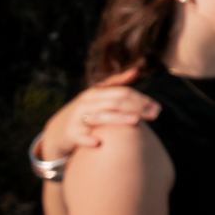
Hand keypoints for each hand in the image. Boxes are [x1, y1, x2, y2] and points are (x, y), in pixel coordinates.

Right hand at [37, 77, 160, 165]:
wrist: (57, 131)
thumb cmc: (84, 111)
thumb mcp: (97, 95)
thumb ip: (116, 83)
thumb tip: (136, 71)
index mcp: (96, 93)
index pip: (122, 93)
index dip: (141, 99)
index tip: (157, 107)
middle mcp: (86, 103)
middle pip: (115, 103)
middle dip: (136, 108)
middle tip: (154, 115)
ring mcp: (77, 118)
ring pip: (100, 117)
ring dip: (118, 119)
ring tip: (135, 122)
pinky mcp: (69, 134)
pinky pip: (79, 136)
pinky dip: (88, 139)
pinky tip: (99, 143)